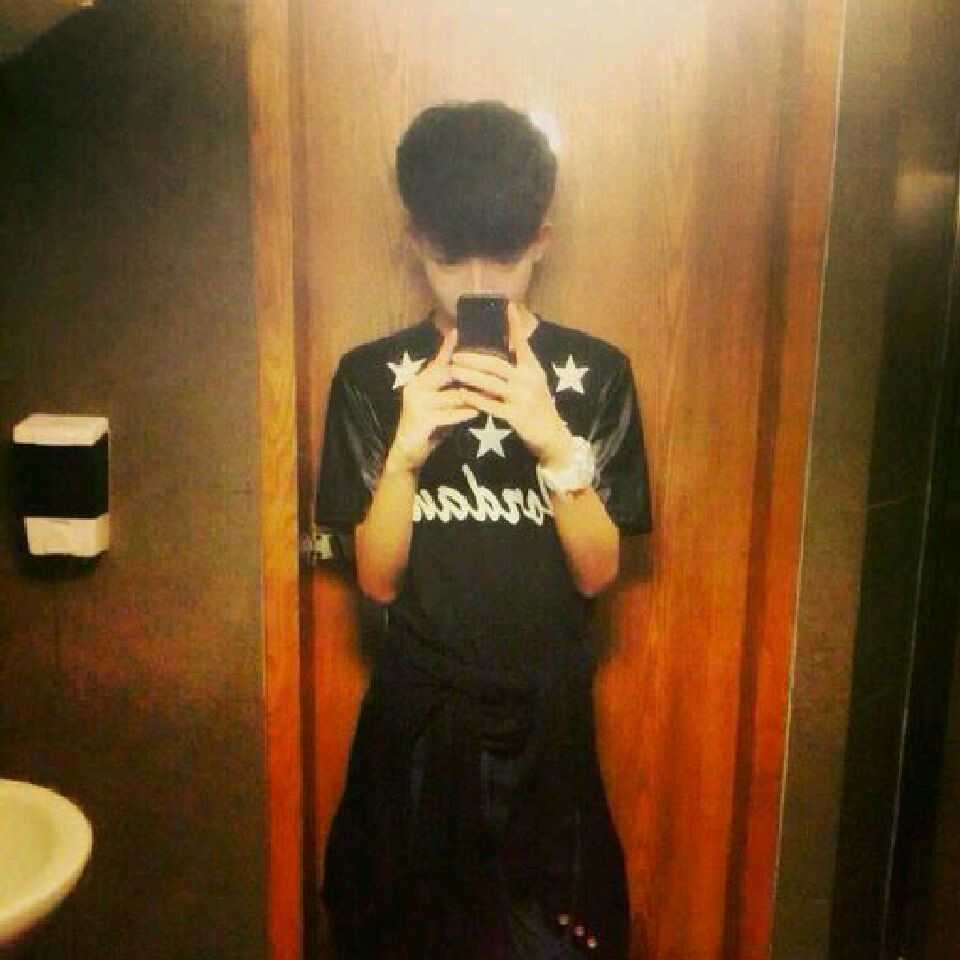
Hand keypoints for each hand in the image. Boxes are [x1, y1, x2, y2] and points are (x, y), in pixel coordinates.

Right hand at [388, 328, 478, 472]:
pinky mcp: (421, 420)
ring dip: (473, 395)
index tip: (458, 331)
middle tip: (492, 369)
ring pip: (452, 395)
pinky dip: (463, 414)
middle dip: (470, 372)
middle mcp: (416, 387)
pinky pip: (448, 415)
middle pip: (447, 374)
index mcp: (421, 380)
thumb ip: (453, 388)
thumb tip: (473, 373)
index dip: (449, 347)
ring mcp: (417, 403)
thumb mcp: (443, 403)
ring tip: (492, 392)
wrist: (409, 451)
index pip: (439, 360)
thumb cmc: (430, 425)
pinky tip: (476, 412)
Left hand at [451, 303, 573, 466]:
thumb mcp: (534, 381)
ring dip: (470, 376)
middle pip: (497, 364)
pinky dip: (475, 398)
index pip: (521, 342)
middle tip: (456, 354)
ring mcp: (522, 398)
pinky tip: (463, 393)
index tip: (507, 305)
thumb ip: (521, 364)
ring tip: (454, 370)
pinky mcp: (516, 416)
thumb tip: (508, 341)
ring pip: (491, 384)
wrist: (551, 435)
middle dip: (474, 358)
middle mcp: (528, 380)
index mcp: (532, 369)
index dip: (514, 324)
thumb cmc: (537, 405)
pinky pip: (491, 405)